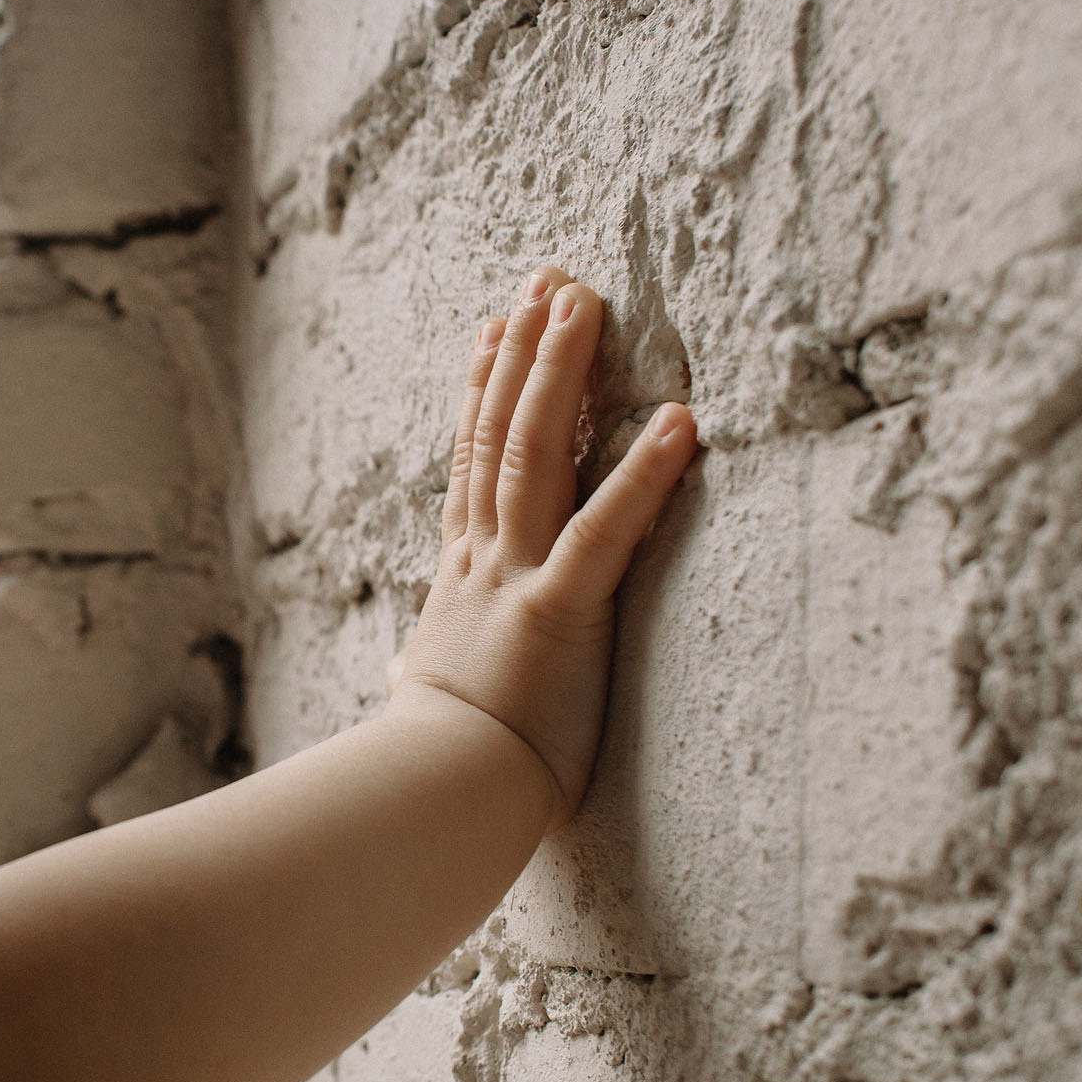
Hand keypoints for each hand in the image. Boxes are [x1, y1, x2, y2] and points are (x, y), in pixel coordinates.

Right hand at [389, 267, 696, 825]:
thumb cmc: (433, 767)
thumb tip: (400, 682)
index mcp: (458, 579)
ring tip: (587, 305)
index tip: (495, 329)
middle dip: (528, 353)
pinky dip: (643, 473)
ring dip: (562, 375)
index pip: (470, 463)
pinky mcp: (558, 612)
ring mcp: (516, 579)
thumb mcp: (421, 703)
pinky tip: (680, 422)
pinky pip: (606, 531)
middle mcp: (482, 562)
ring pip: (534, 455)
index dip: (483, 390)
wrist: (431, 799)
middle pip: (501, 435)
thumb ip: (418, 678)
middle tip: (551, 281)